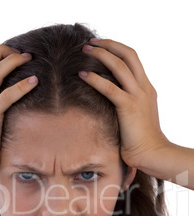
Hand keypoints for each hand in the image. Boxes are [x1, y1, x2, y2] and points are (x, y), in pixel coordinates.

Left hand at [79, 39, 168, 168]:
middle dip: (109, 44)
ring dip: (101, 54)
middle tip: (90, 42)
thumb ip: (127, 105)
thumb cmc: (141, 141)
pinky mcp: (129, 107)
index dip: (117, 49)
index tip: (101, 47)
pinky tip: (82, 74)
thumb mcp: (136, 117)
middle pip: (129, 54)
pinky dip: (95, 79)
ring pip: (120, 65)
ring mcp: (138, 96)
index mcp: (146, 89)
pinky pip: (110, 88)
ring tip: (84, 50)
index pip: (133, 60)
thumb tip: (110, 104)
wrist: (152, 153)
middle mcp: (144, 88)